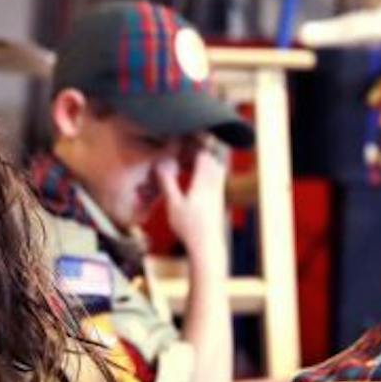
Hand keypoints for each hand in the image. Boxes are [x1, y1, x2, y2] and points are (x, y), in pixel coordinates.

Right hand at [157, 139, 227, 261]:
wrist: (207, 247)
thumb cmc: (190, 228)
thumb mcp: (173, 205)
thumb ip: (167, 182)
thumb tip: (161, 163)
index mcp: (203, 182)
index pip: (204, 154)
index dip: (197, 142)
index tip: (188, 134)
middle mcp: (214, 184)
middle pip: (213, 159)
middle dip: (203, 149)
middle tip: (191, 142)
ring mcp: (219, 193)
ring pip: (217, 168)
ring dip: (207, 160)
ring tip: (194, 156)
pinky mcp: (219, 201)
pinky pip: (217, 179)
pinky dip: (209, 172)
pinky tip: (200, 176)